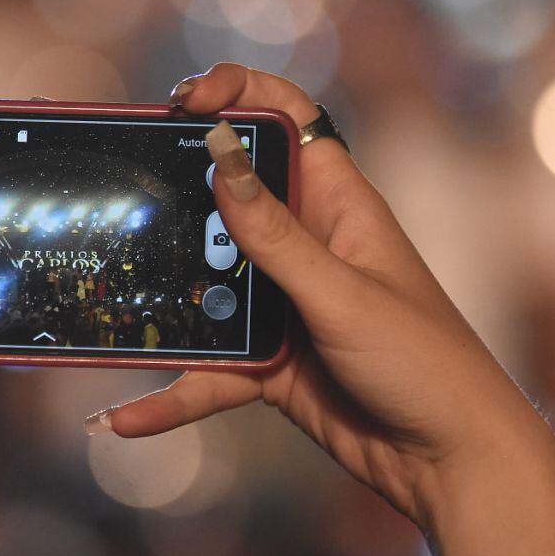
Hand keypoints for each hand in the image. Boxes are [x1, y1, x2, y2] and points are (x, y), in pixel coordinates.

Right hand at [86, 65, 554, 555]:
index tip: (185, 101)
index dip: (238, 93)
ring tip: (104, 300)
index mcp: (337, 203)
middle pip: (228, 194)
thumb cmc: (423, 363)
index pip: (286, 120)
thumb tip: (218, 155)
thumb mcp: (341, 293)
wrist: (449, 462)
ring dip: (161, 295)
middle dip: (176, 188)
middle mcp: (303, 244)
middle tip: (123, 185)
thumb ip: (274, 234)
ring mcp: (280, 302)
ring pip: (204, 281)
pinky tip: (125, 418)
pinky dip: (170, 393)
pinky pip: (205, 366)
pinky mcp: (264, 358)